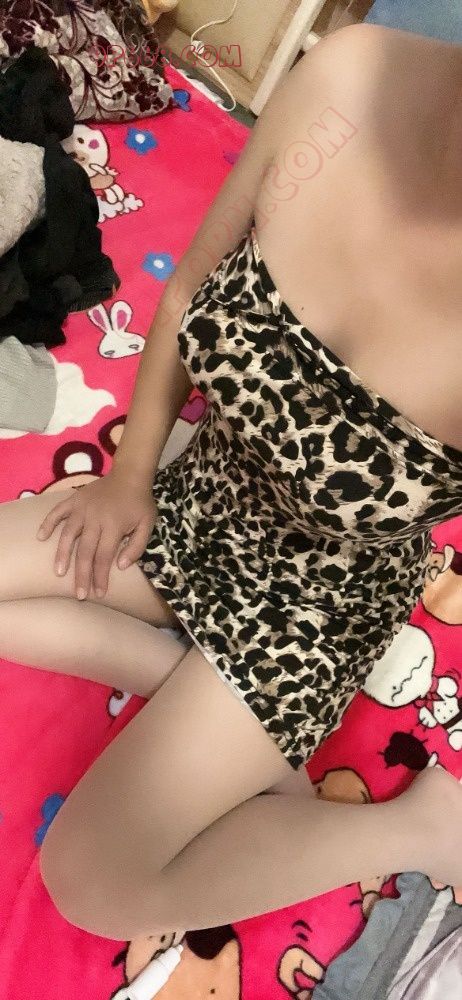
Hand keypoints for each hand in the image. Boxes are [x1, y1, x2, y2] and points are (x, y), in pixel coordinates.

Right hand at [36, 471, 156, 599]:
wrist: (130, 475)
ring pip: (68, 534)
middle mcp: (95, 518)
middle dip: (82, 574)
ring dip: (63, 554)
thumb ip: (137, 546)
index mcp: (114, 525)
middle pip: (85, 551)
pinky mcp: (74, 500)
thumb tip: (120, 566)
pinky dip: (48, 523)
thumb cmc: (139, 503)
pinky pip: (57, 512)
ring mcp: (82, 508)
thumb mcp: (148, 524)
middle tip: (79, 594)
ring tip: (59, 572)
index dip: (100, 576)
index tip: (98, 593)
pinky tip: (41, 537)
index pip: (104, 556)